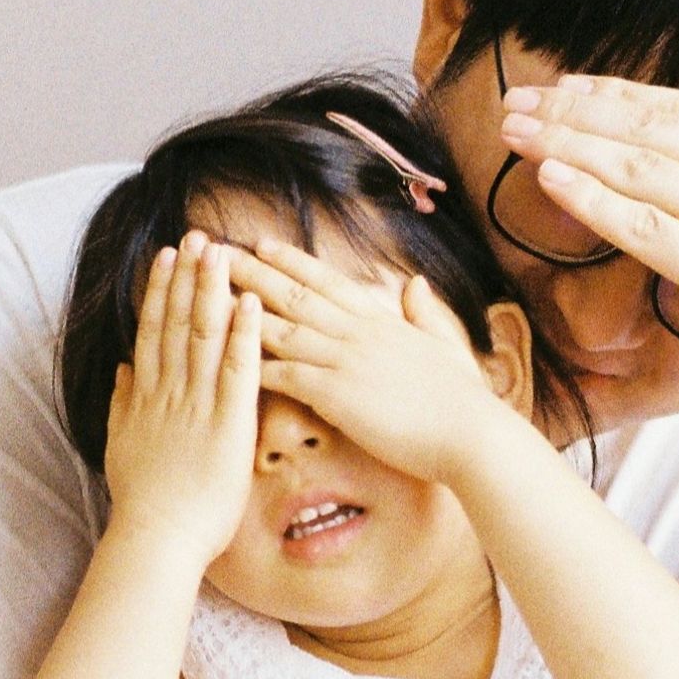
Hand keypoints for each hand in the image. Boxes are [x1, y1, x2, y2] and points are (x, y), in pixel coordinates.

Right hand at [104, 232, 261, 564]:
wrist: (157, 538)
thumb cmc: (144, 502)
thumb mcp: (121, 445)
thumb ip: (123, 404)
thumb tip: (124, 369)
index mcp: (147, 396)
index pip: (154, 331)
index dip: (160, 290)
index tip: (166, 256)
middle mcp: (169, 392)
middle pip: (177, 322)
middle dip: (187, 276)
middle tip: (197, 235)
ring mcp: (197, 405)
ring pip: (203, 336)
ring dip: (212, 290)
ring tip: (220, 251)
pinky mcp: (227, 425)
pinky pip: (236, 371)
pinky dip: (242, 334)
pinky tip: (249, 302)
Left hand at [229, 237, 510, 484]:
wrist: (473, 435)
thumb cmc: (463, 401)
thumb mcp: (446, 345)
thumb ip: (425, 314)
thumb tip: (416, 284)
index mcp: (381, 321)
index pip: (328, 282)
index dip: (292, 261)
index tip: (262, 243)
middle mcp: (358, 332)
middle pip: (294, 294)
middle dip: (252, 271)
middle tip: (215, 252)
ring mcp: (345, 360)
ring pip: (282, 327)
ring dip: (241, 309)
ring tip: (206, 293)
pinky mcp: (337, 394)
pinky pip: (286, 373)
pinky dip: (255, 362)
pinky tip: (224, 355)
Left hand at [501, 51, 678, 436]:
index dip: (620, 95)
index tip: (569, 87)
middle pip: (652, 129)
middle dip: (577, 111)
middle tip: (520, 100)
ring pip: (637, 169)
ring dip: (567, 144)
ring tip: (516, 132)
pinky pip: (642, 227)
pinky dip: (590, 198)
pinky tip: (547, 179)